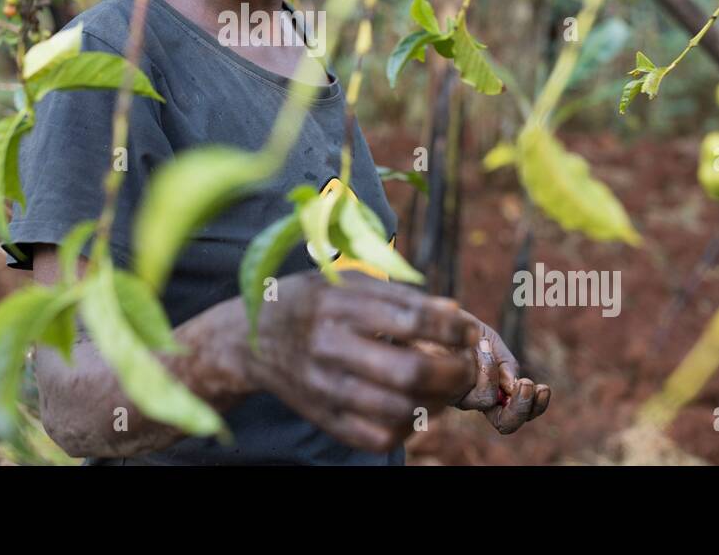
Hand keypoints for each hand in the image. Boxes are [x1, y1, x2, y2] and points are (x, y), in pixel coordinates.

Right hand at [239, 271, 480, 453]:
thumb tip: (453, 314)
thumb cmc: (311, 301)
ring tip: (448, 388)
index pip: (409, 319)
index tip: (468, 331)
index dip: (451, 329)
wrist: (250, 337)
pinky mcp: (323, 417)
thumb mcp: (345, 282)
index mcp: (336, 304)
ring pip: (398, 410)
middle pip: (408, 372)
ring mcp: (324, 387)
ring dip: (438, 402)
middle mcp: (328, 346)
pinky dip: (408, 427)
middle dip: (453, 372)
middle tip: (467, 366)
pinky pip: (377, 437)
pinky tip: (417, 407)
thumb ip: (397, 296)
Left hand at [450, 320, 550, 433]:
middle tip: (527, 385)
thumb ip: (505, 364)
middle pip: (505, 424)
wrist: (426, 317)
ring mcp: (458, 397)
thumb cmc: (459, 331)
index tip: (544, 389)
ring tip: (484, 346)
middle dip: (521, 407)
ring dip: (492, 371)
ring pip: (486, 400)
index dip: (535, 407)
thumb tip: (515, 387)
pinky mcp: (441, 389)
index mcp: (494, 390)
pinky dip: (477, 364)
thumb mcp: (491, 341)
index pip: (518, 413)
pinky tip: (474, 345)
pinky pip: (465, 384)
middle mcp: (476, 399)